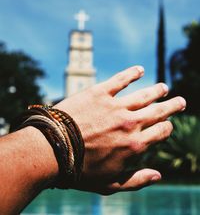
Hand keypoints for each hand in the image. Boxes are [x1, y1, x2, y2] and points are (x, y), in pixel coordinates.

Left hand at [55, 66, 185, 194]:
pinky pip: (120, 80)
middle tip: (180, 101)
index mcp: (135, 145)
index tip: (167, 125)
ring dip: (157, 90)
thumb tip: (158, 175)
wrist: (52, 150)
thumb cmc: (80, 170)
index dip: (167, 127)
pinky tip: (139, 70)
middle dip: (172, 106)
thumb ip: (137, 180)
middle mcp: (130, 124)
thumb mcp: (110, 184)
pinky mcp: (99, 93)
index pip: (161, 132)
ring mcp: (115, 106)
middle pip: (159, 111)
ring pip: (145, 95)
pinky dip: (132, 73)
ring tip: (164, 87)